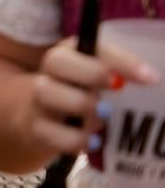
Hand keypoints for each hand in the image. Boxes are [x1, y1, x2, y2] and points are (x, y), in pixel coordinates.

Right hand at [18, 37, 160, 159]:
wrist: (36, 115)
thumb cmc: (79, 94)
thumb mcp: (97, 79)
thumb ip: (119, 75)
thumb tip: (154, 80)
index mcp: (70, 53)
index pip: (93, 47)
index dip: (121, 61)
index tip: (152, 77)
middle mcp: (50, 72)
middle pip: (56, 61)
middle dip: (90, 72)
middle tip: (118, 88)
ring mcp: (38, 99)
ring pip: (47, 92)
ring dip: (80, 105)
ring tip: (103, 117)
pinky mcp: (36, 128)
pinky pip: (51, 132)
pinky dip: (74, 138)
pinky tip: (93, 140)